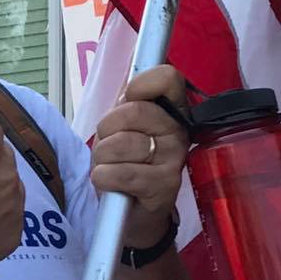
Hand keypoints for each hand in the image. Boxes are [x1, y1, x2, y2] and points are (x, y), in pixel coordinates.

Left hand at [91, 65, 188, 247]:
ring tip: (111, 166)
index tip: (129, 97)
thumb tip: (131, 64)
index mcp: (172, 111)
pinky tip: (109, 182)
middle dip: (106, 129)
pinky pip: (121, 173)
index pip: (168, 78)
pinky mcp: (164, 187)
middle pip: (133, 111)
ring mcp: (174, 160)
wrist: (133, 215)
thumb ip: (127, 98)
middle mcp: (178, 132)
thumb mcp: (123, 127)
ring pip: (121, 143)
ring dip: (102, 156)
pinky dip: (103, 177)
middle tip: (110, 145)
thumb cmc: (126, 163)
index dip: (141, 84)